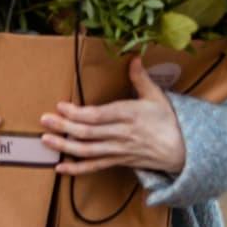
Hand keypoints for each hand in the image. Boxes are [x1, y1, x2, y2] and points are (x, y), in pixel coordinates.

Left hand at [40, 57, 184, 175]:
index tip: (61, 105)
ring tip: (45, 140)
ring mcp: (118, 150)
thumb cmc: (168, 121)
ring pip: (88, 151)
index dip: (78, 112)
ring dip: (65, 147)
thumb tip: (134, 57)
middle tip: (45, 120)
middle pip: (88, 133)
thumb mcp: (157, 97)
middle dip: (64, 126)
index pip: (99, 115)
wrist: (182, 151)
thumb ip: (141, 78)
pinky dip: (77, 169)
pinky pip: (95, 167)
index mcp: (129, 115)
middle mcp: (121, 134)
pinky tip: (60, 167)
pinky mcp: (118, 162)